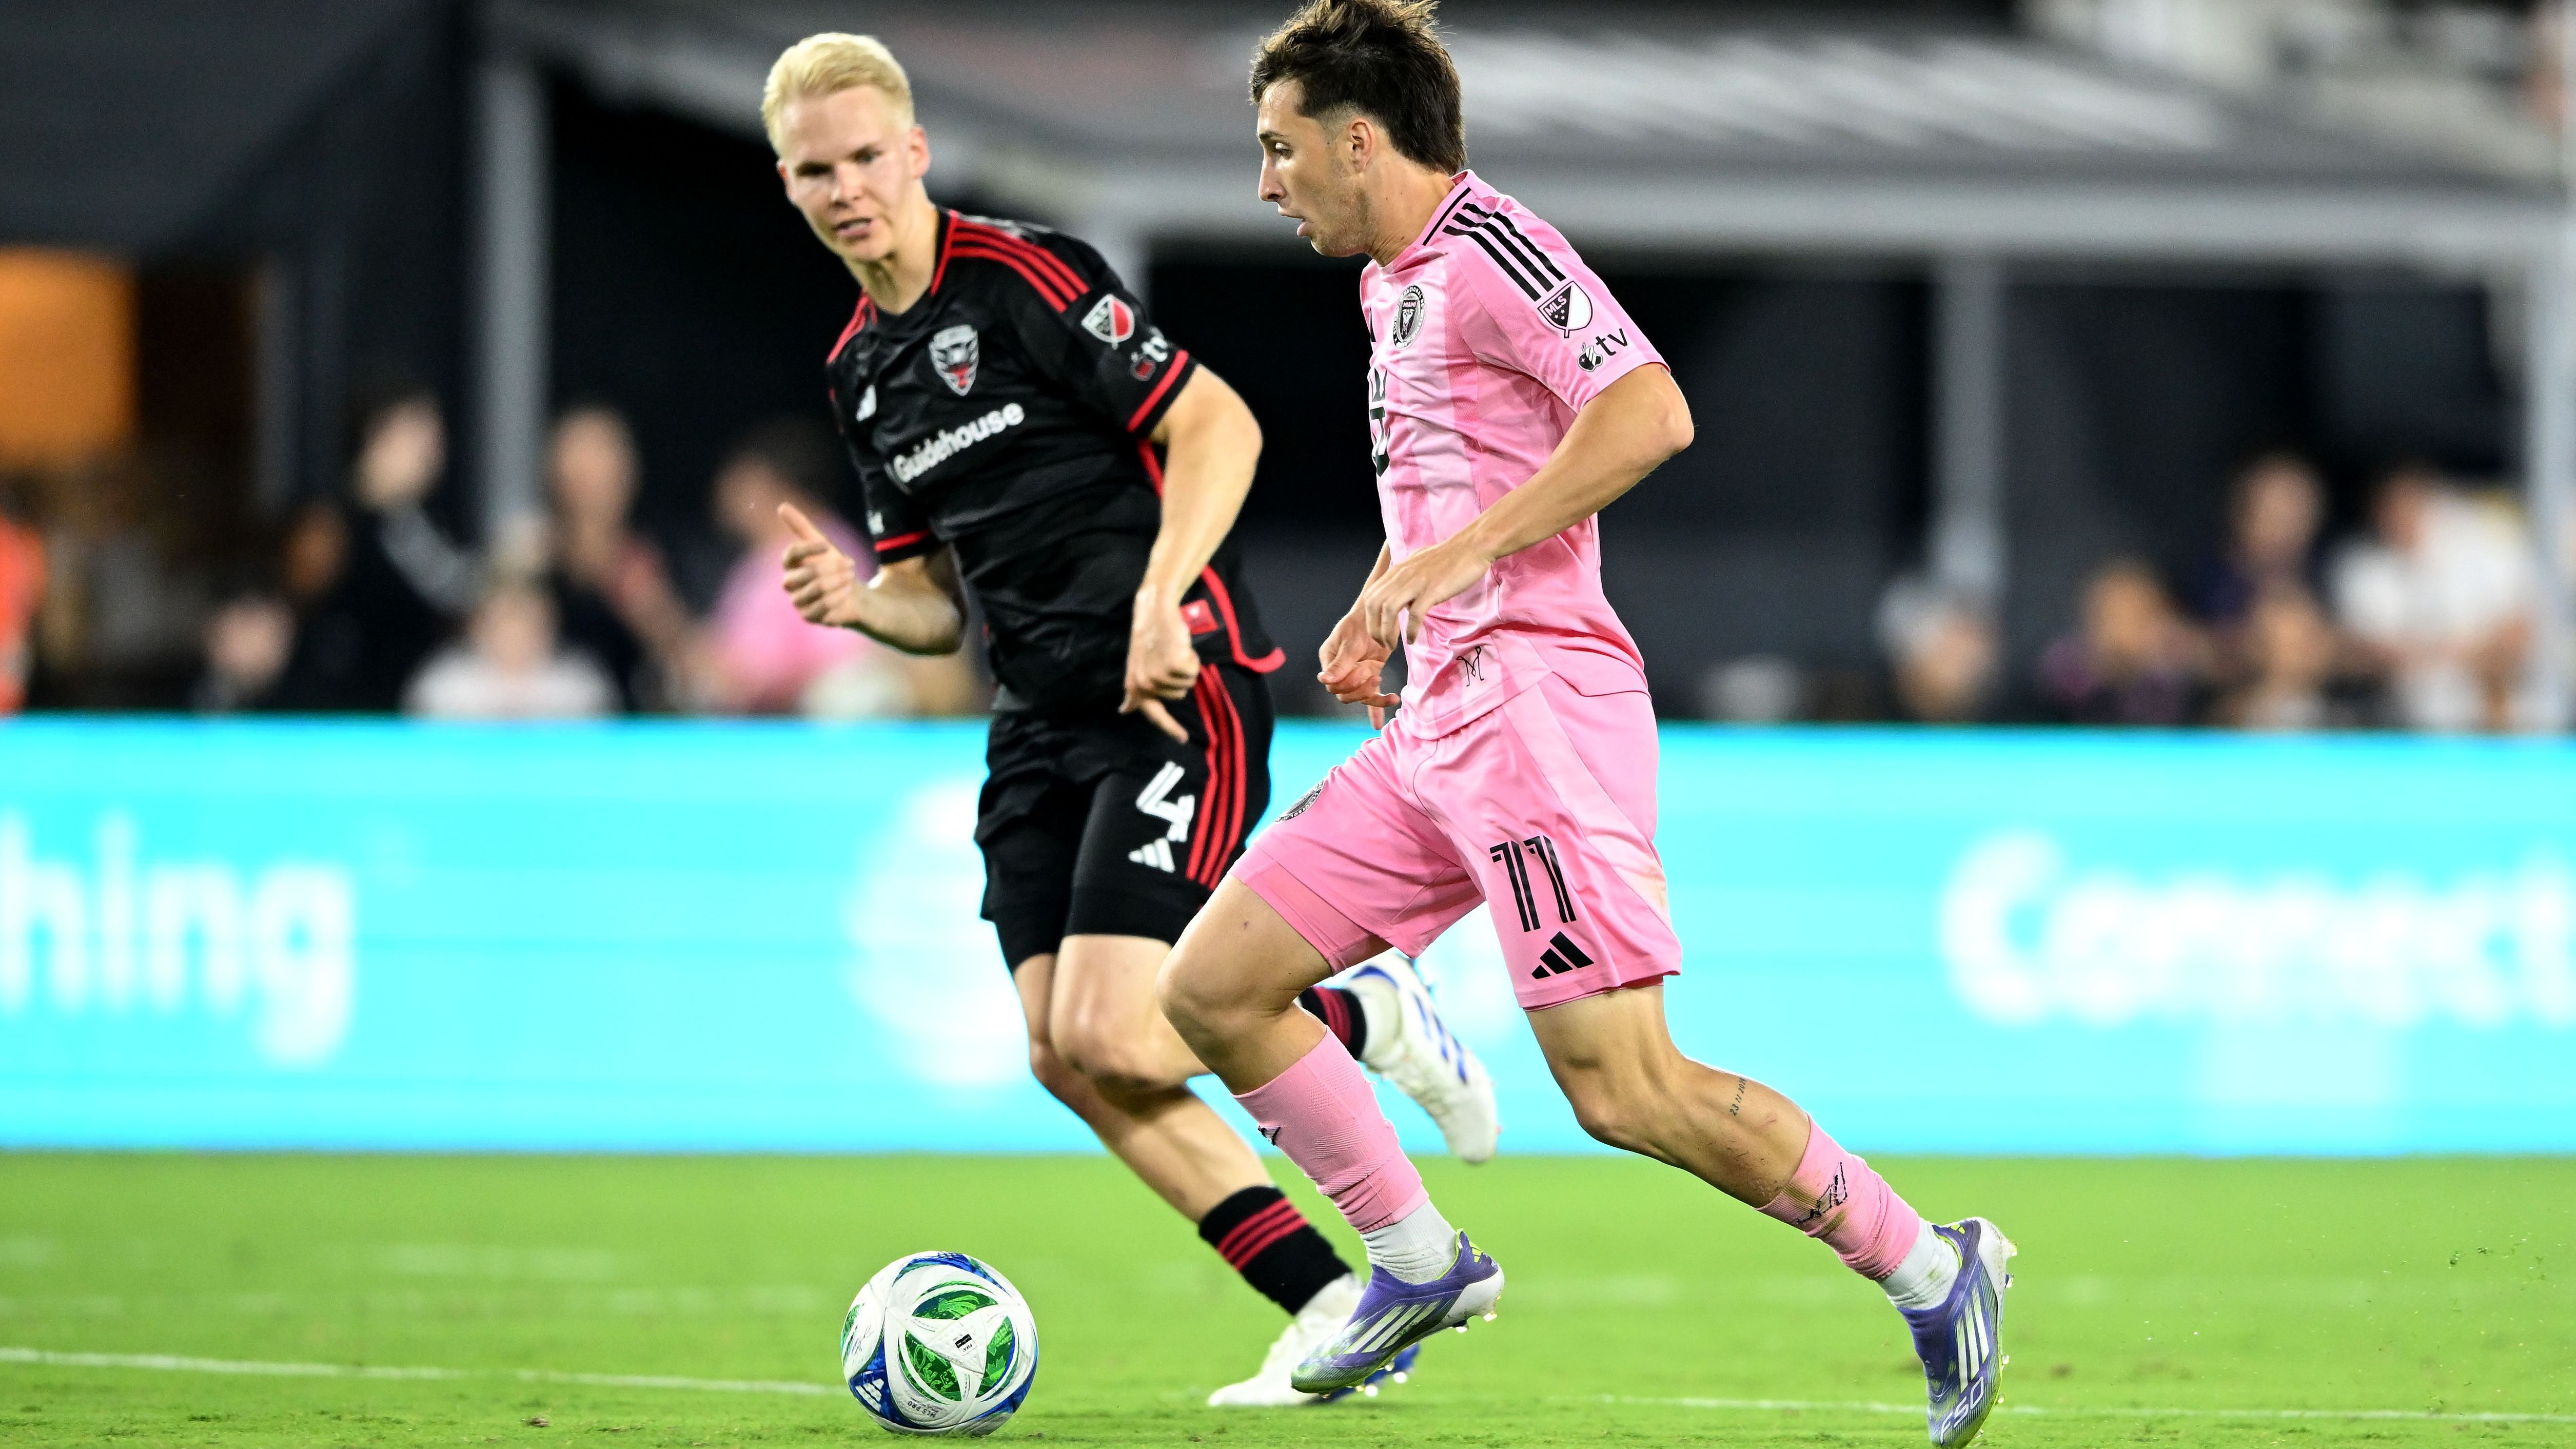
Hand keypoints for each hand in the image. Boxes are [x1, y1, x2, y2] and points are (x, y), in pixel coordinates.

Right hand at [779, 504, 864, 628]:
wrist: (853, 594)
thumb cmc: (835, 567)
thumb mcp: (822, 545)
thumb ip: (802, 527)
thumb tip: (782, 506)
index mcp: (790, 565)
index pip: (791, 554)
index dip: (808, 548)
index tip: (826, 545)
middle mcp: (790, 584)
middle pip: (807, 573)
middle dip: (833, 567)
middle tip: (850, 564)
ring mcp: (799, 601)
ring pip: (816, 589)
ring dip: (838, 581)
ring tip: (851, 577)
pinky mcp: (810, 617)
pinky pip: (821, 607)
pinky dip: (838, 597)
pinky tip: (848, 591)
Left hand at [1121, 588, 1197, 742]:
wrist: (1154, 611)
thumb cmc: (1150, 636)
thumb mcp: (1137, 666)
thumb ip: (1134, 690)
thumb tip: (1125, 710)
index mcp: (1135, 685)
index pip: (1153, 714)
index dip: (1170, 728)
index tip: (1184, 739)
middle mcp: (1145, 684)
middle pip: (1178, 695)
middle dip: (1178, 676)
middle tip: (1168, 655)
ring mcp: (1158, 677)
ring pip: (1187, 684)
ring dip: (1185, 667)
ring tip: (1172, 649)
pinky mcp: (1173, 666)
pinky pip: (1193, 672)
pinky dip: (1191, 659)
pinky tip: (1179, 645)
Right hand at [1318, 607, 1399, 729]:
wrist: (1381, 613)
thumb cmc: (1361, 622)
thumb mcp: (1350, 641)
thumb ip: (1341, 663)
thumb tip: (1324, 680)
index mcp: (1329, 660)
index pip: (1332, 683)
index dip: (1346, 683)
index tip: (1361, 671)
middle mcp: (1340, 670)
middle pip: (1344, 694)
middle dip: (1360, 690)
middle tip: (1374, 677)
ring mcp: (1356, 674)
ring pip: (1359, 697)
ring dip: (1372, 697)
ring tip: (1388, 694)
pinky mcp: (1371, 674)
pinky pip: (1372, 696)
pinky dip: (1376, 708)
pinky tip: (1378, 724)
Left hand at [1359, 537, 1490, 649]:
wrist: (1472, 546)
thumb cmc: (1450, 556)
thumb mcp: (1419, 563)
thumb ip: (1407, 579)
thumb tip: (1404, 596)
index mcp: (1398, 570)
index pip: (1371, 595)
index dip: (1369, 617)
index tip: (1377, 631)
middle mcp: (1402, 575)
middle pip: (1374, 604)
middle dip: (1374, 628)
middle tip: (1382, 643)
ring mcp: (1417, 582)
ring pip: (1389, 609)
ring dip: (1387, 632)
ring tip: (1393, 645)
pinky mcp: (1433, 590)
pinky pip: (1415, 614)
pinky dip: (1411, 630)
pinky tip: (1413, 639)